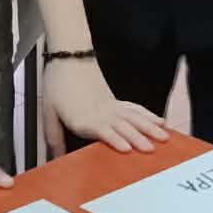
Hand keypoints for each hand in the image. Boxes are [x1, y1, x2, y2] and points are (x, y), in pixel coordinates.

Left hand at [40, 58, 168, 159]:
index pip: (102, 130)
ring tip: (164, 138)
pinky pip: (135, 109)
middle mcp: (101, 113)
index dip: (115, 139)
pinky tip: (160, 121)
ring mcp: (111, 106)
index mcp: (83, 118)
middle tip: (151, 149)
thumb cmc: (57, 83)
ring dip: (149, 128)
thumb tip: (56, 156)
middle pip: (123, 126)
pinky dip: (148, 116)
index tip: (126, 148)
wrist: (68, 56)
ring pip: (134, 118)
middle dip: (138, 138)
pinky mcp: (115, 100)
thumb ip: (53, 135)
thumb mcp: (48, 111)